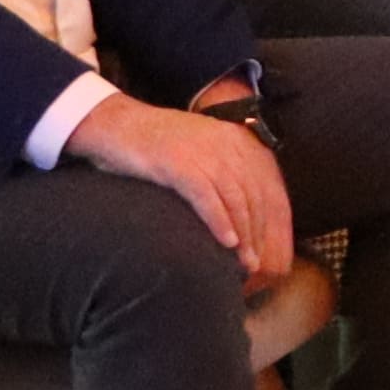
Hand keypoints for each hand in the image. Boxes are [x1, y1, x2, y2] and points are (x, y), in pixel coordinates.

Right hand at [70, 93, 296, 287]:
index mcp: (237, 141)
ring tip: (246, 263)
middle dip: (260, 235)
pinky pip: (207, 196)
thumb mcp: (201, 150)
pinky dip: (220, 221)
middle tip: (258, 265)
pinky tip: (227, 243)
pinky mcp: (178, 162)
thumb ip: (226, 172)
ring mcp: (203, 152)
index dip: (276, 221)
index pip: (269, 186)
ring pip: (236, 199)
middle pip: (256, 196)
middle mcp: (226, 144)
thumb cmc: (156, 144)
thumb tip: (245, 214)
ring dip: (245, 235)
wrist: (114, 124)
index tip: (274, 250)